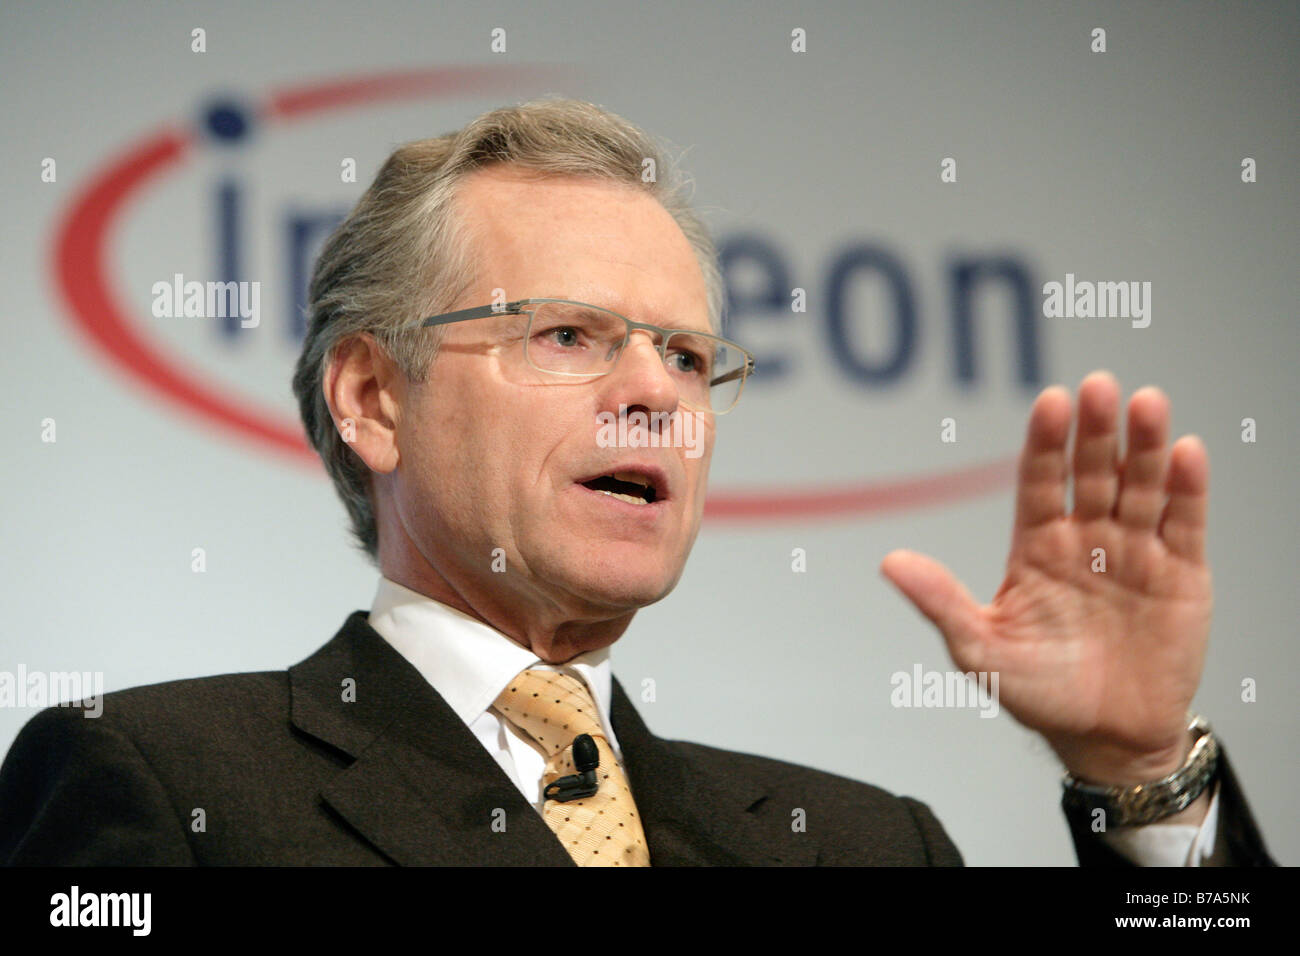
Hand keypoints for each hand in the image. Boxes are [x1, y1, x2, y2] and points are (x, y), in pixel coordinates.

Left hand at [880, 371, 1211, 787]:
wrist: (1106, 738)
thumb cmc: (1038, 692)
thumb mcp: (980, 650)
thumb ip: (941, 602)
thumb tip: (889, 561)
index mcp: (1038, 546)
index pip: (1040, 481)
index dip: (1045, 443)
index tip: (1050, 403)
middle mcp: (1087, 538)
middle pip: (1092, 472)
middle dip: (1095, 431)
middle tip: (1099, 387)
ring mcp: (1134, 552)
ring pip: (1139, 487)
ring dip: (1143, 447)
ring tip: (1146, 404)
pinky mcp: (1180, 573)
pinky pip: (1183, 523)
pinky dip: (1186, 489)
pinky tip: (1183, 452)